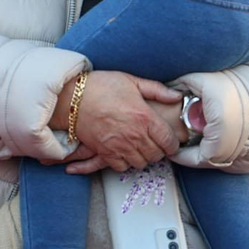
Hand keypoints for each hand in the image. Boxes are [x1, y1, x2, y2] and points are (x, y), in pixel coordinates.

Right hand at [56, 72, 180, 173]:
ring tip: (140, 147)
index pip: (169, 141)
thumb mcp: (131, 81)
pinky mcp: (105, 153)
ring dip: (143, 157)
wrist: (72, 98)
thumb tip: (176, 96)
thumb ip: (157, 90)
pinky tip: (125, 152)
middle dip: (159, 150)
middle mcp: (135, 135)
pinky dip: (125, 162)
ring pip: (141, 163)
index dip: (173, 144)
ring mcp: (120, 146)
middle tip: (154, 143)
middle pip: (156, 155)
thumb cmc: (101, 86)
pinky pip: (122, 167)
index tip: (170, 142)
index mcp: (145, 117)